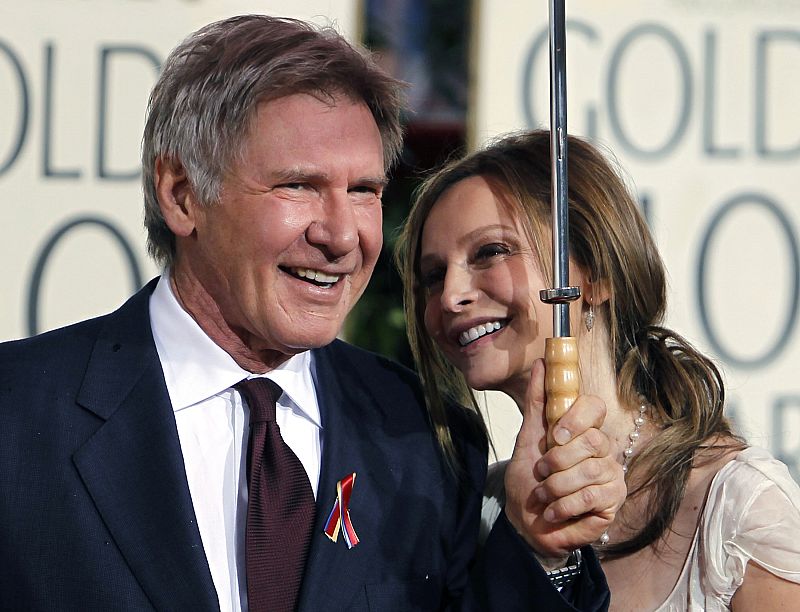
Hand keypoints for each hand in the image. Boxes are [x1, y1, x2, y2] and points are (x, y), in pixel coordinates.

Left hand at [503, 358, 625, 558]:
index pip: (594, 407)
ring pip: (592, 469)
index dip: (577, 417)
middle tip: (542, 471)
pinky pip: (593, 496)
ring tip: (543, 494)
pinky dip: (565, 505)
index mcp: (582, 429)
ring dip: (557, 485)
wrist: (527, 522)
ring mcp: (611, 475)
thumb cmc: (528, 480)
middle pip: (593, 439)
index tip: (555, 434)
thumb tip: (540, 363)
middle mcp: (601, 449)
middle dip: (558, 459)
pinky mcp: (613, 501)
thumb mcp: (526, 438)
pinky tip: (553, 511)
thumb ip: (536, 402)